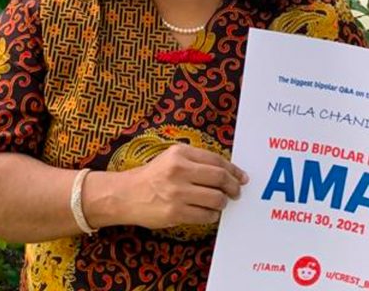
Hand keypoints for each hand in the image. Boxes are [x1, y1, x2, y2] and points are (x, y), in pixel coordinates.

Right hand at [122, 143, 247, 229]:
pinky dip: (212, 215)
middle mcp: (178, 170)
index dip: (234, 170)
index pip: (216, 160)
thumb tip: (229, 171)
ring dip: (222, 202)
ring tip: (219, 202)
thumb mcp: (171, 158)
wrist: (127, 194)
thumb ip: (197, 161)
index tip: (242, 177)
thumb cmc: (153, 176)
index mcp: (179, 153)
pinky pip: (206, 215)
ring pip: (216, 198)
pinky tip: (207, 212)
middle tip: (236, 192)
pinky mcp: (175, 212)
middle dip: (233, 187)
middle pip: (220, 178)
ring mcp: (177, 192)